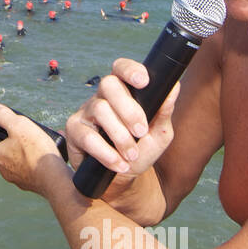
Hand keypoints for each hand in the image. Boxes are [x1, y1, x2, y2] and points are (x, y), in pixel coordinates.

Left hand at [0, 104, 68, 197]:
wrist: (53, 177)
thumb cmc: (35, 151)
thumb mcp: (18, 125)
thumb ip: (3, 116)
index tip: (4, 139)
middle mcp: (5, 171)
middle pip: (5, 160)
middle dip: (13, 150)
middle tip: (24, 141)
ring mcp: (19, 180)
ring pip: (19, 166)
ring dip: (26, 157)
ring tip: (39, 147)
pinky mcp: (33, 185)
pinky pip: (32, 173)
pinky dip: (37, 165)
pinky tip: (47, 157)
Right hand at [64, 59, 179, 181]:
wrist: (121, 179)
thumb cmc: (141, 151)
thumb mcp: (159, 134)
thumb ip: (164, 112)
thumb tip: (173, 88)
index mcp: (123, 92)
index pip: (121, 69)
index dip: (130, 70)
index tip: (144, 82)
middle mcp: (102, 97)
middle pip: (108, 84)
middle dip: (128, 109)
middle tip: (141, 131)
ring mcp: (86, 112)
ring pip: (100, 109)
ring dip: (120, 135)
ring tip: (131, 154)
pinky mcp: (74, 131)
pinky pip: (87, 136)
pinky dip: (106, 153)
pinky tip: (119, 164)